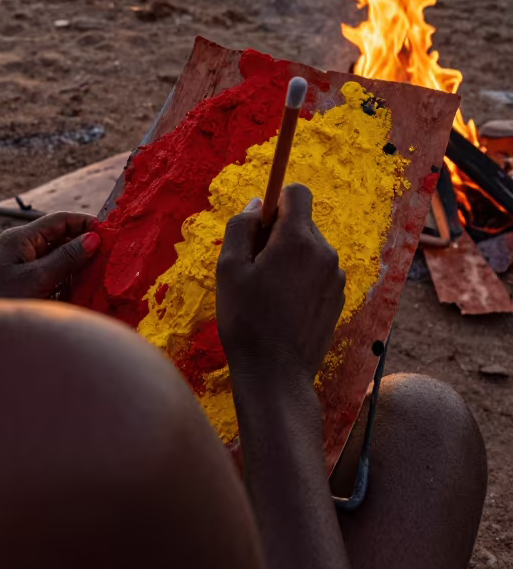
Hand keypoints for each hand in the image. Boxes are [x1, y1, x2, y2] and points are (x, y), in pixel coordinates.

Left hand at [0, 212, 100, 299]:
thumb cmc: (1, 301)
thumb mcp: (37, 279)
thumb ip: (66, 258)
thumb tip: (94, 238)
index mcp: (21, 237)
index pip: (59, 220)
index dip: (85, 223)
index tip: (108, 233)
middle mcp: (22, 245)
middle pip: (61, 236)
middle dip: (84, 244)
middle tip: (109, 255)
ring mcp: (23, 262)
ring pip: (59, 254)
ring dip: (78, 262)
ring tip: (99, 271)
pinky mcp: (26, 279)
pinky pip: (53, 270)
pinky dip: (68, 276)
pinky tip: (81, 285)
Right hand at [216, 184, 344, 388]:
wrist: (276, 376)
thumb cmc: (246, 320)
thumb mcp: (229, 268)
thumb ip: (241, 226)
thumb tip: (257, 203)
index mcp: (297, 240)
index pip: (297, 193)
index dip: (276, 201)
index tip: (260, 225)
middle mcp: (325, 252)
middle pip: (302, 221)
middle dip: (279, 233)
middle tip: (256, 266)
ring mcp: (337, 277)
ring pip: (310, 248)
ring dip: (290, 257)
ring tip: (269, 292)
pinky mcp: (340, 298)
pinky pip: (319, 271)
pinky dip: (302, 277)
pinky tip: (285, 307)